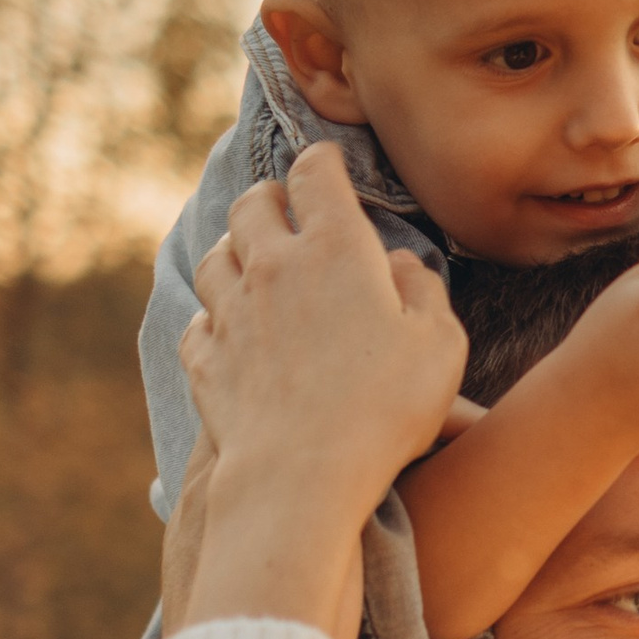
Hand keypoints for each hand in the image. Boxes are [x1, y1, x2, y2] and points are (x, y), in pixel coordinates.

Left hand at [175, 148, 468, 638]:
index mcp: (335, 249)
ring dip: (234, 252)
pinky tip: (230, 332)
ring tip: (253, 264)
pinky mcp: (206, 360)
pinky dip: (212, 319)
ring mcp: (231, 313)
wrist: (303, 475)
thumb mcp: (440, 344)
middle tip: (285, 208)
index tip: (328, 167)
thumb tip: (398, 264)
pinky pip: (198, 322)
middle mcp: (273, 268)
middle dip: (269, 198)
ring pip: (215, 257)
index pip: (316, 174)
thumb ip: (423, 290)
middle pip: (251, 206)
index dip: (323, 162)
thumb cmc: (385, 408)